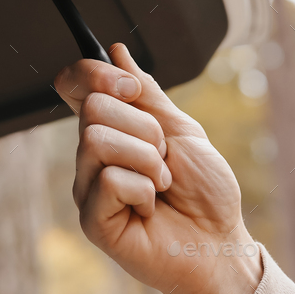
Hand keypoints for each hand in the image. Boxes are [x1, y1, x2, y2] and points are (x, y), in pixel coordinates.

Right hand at [54, 43, 262, 293]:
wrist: (221, 242)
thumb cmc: (205, 190)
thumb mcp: (180, 128)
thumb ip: (146, 92)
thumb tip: (117, 51)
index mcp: (109, 128)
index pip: (73, 83)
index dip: (93, 72)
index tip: (133, 89)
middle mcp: (90, 156)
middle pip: (92, 107)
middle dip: (144, 128)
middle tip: (163, 158)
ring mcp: (87, 187)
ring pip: (97, 139)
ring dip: (146, 159)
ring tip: (160, 183)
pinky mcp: (92, 220)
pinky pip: (110, 179)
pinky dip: (144, 189)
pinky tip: (150, 207)